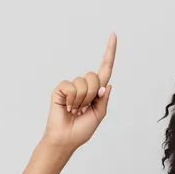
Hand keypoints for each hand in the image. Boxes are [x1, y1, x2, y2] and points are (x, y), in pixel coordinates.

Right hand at [42, 32, 116, 150]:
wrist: (67, 138)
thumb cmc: (82, 129)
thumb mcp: (99, 114)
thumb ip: (104, 99)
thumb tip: (108, 84)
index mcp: (96, 91)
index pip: (105, 68)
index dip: (110, 52)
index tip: (113, 35)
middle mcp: (85, 86)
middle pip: (95, 76)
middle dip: (92, 95)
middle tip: (84, 108)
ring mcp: (72, 86)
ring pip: (84, 82)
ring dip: (82, 100)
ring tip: (75, 109)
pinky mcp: (61, 88)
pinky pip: (71, 86)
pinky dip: (72, 99)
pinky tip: (67, 107)